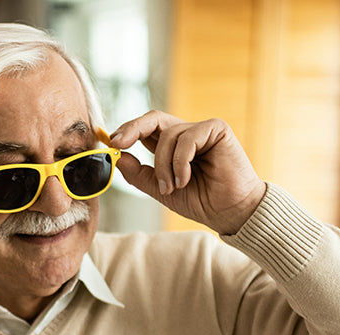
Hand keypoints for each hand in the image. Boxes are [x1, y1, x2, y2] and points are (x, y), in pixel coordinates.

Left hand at [108, 112, 265, 234]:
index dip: (126, 132)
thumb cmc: (201, 201)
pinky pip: (187, 139)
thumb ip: (139, 174)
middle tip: (117, 143)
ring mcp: (202, 130)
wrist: (229, 212)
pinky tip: (185, 179)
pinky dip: (180, 162)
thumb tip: (117, 156)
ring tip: (172, 187)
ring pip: (168, 135)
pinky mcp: (217, 129)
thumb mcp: (160, 190)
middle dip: (132, 128)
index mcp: (172, 146)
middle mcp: (186, 134)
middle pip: (153, 118)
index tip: (110, 143)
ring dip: (163, 165)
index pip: (145, 130)